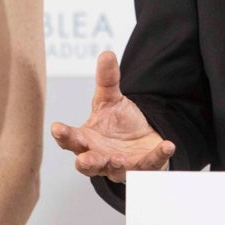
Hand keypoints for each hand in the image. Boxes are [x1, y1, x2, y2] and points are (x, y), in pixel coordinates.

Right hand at [51, 50, 174, 182]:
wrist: (142, 139)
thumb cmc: (118, 123)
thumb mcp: (111, 99)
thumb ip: (107, 80)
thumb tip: (107, 54)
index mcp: (87, 139)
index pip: (71, 140)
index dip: (63, 135)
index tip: (57, 128)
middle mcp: (100, 156)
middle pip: (88, 164)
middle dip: (87, 162)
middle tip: (84, 159)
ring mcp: (120, 165)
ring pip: (115, 170)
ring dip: (115, 165)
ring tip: (118, 158)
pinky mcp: (143, 167)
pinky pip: (150, 164)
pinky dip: (158, 155)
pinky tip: (167, 145)